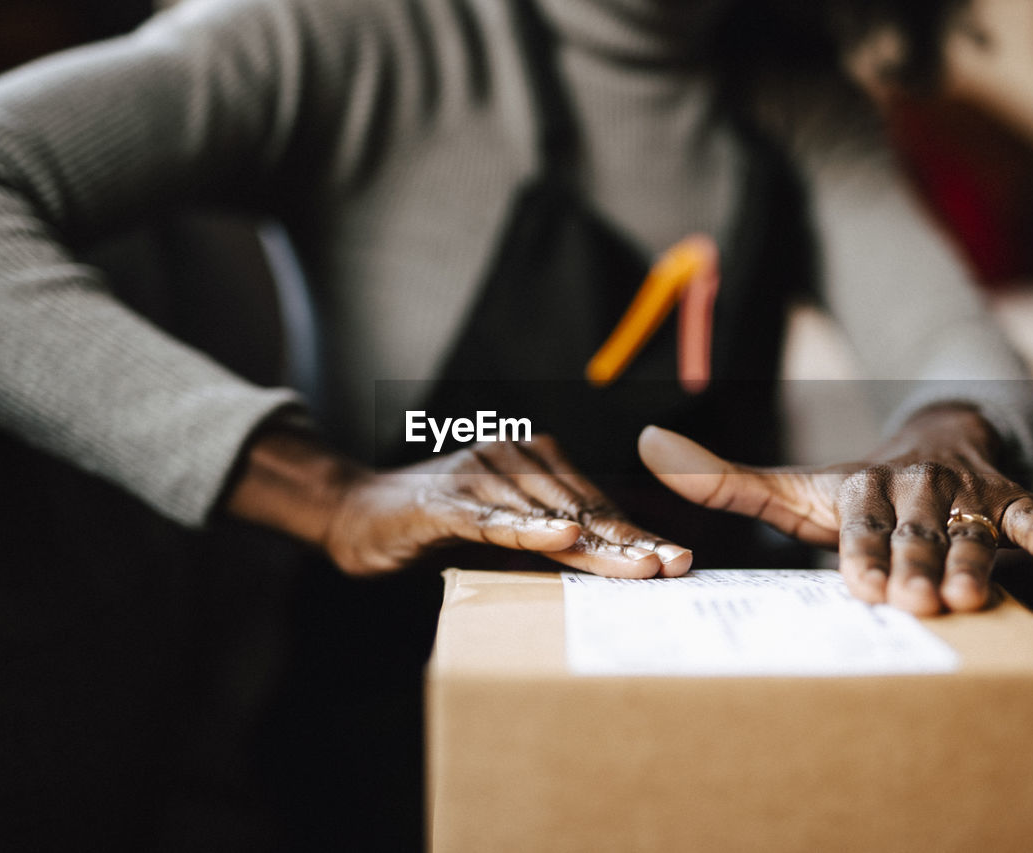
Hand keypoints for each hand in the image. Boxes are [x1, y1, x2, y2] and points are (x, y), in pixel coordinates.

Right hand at [227, 429, 691, 578]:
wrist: (354, 513)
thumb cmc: (434, 527)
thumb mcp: (501, 534)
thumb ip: (545, 541)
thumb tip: (607, 567)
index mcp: (530, 459)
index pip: (592, 502)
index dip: (634, 533)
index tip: (678, 560)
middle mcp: (510, 457)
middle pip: (579, 507)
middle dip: (629, 541)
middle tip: (675, 565)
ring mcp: (476, 476)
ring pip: (545, 514)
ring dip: (595, 543)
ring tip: (639, 567)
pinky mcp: (443, 502)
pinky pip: (494, 519)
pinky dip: (530, 529)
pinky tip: (565, 537)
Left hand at [638, 406, 1032, 614]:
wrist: (934, 440)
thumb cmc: (854, 488)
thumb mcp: (792, 487)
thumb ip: (724, 482)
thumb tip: (647, 444)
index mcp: (860, 487)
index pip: (857, 525)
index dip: (860, 555)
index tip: (860, 588)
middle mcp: (911, 486)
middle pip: (913, 531)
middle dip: (915, 566)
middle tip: (917, 605)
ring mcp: (961, 491)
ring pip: (968, 528)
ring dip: (974, 559)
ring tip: (972, 598)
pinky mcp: (1005, 495)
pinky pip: (1024, 507)